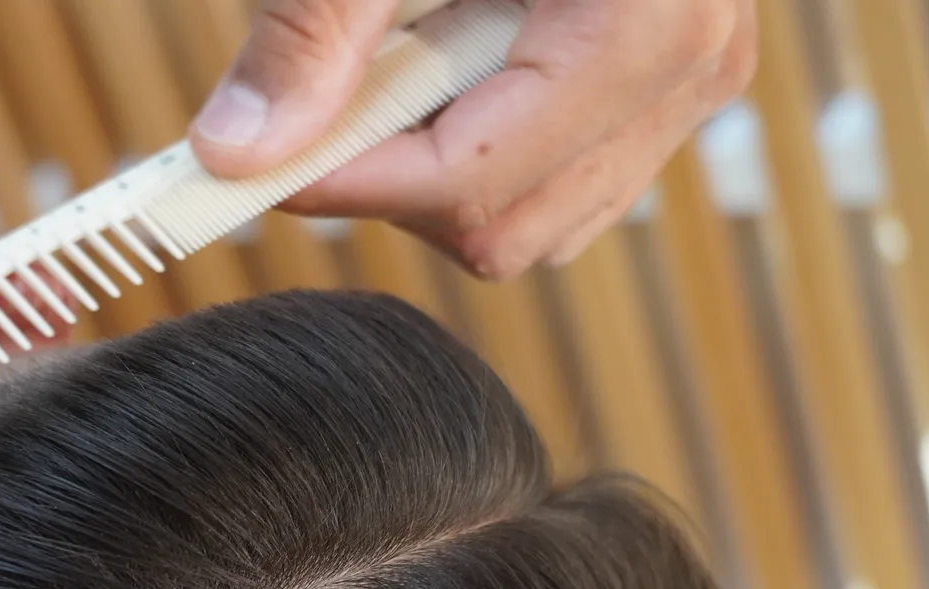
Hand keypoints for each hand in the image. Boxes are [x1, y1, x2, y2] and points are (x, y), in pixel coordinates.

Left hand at [189, 0, 756, 277]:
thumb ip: (314, 28)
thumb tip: (236, 151)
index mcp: (650, 19)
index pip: (470, 179)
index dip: (347, 182)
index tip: (254, 162)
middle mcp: (692, 69)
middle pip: (502, 227)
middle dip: (393, 183)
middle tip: (326, 93)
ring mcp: (690, 89)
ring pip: (531, 224)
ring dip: (434, 167)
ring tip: (403, 48)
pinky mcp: (667, 94)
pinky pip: (559, 185)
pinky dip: (480, 147)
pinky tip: (449, 55)